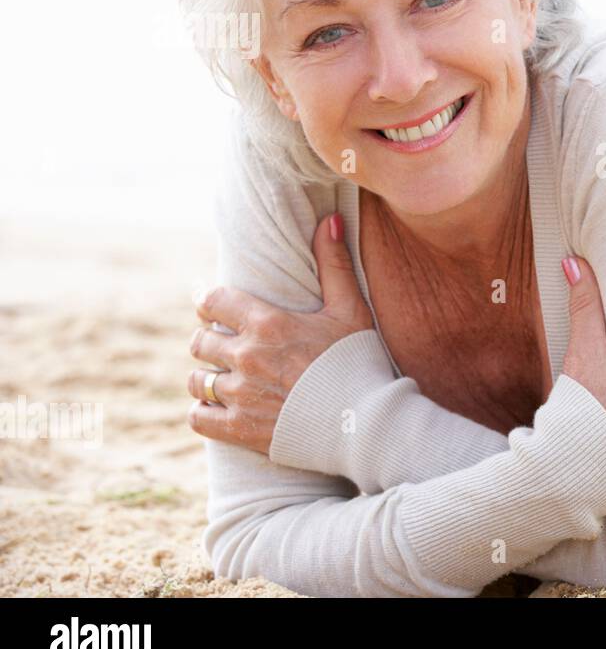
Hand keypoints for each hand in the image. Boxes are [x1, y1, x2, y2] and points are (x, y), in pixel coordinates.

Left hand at [186, 212, 373, 454]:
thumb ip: (334, 264)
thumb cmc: (360, 362)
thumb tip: (329, 219)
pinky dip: (203, 410)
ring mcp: (240, 395)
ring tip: (219, 375)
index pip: (213, 301)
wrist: (365, 423)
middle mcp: (246, 357)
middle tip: (222, 341)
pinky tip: (217, 406)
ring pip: (196, 379)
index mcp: (268, 323)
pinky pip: (198, 416)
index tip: (209, 303)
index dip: (208, 300)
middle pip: (200, 340)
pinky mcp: (239, 429)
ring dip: (205, 375)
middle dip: (209, 337)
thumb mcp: (351, 309)